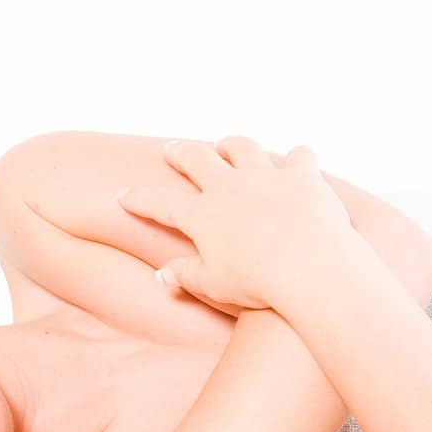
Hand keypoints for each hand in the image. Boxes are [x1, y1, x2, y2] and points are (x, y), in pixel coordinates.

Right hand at [118, 135, 353, 312]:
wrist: (307, 265)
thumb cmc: (257, 284)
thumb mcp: (213, 286)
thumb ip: (186, 276)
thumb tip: (162, 274)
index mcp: (202, 216)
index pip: (161, 204)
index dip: (139, 199)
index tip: (124, 195)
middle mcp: (230, 186)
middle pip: (197, 158)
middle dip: (180, 153)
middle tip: (171, 151)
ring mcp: (266, 175)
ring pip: (244, 147)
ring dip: (232, 145)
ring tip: (227, 146)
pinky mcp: (302, 174)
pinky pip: (299, 157)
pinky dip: (296, 160)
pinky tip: (296, 164)